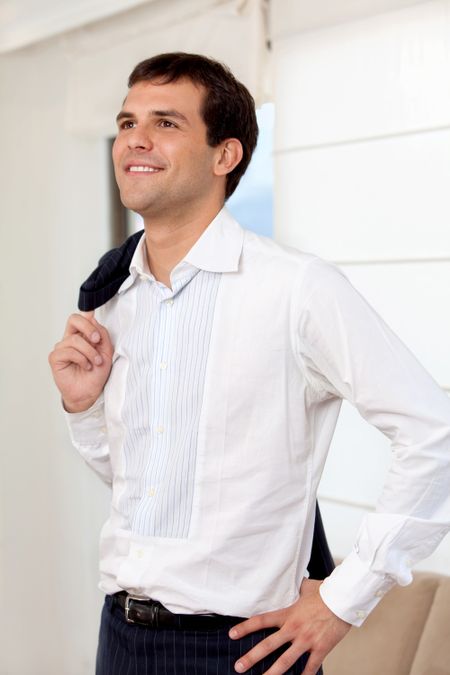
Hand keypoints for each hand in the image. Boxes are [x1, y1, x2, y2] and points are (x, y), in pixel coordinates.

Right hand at [49, 312, 113, 411]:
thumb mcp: (107, 352)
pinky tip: (86, 366)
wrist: (91, 393)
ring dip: (90, 352)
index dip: (87, 313)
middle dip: (88, 328)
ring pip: (75, 340)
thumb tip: (93, 319)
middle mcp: (71, 339)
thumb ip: (102, 335)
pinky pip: (68, 351)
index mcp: (83, 336)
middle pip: (74, 319)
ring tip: (95, 362)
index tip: (93, 313)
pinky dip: (81, 359)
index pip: (82, 318)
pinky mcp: (55, 358)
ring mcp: (62, 348)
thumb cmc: (97, 374)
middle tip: (97, 340)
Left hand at [229, 579, 350, 674]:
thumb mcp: (305, 587)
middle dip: (251, 657)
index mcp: (288, 613)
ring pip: (285, 661)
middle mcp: (294, 628)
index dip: (245, 628)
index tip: (232, 634)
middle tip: (238, 667)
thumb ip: (295, 588)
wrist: (343, 599)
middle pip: (268, 645)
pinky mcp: (320, 648)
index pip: (261, 621)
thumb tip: (290, 579)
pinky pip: (310, 667)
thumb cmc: (324, 591)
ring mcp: (306, 640)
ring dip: (272, 673)